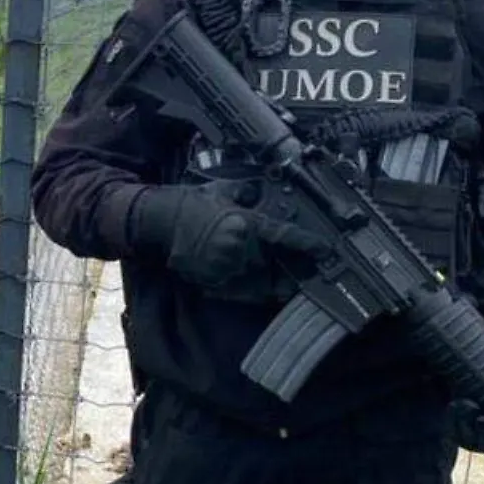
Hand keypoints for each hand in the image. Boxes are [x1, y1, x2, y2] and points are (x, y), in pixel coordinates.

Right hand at [130, 179, 330, 298]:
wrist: (160, 221)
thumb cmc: (191, 203)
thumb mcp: (223, 189)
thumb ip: (246, 193)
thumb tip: (260, 191)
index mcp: (245, 224)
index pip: (285, 236)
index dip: (307, 245)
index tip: (324, 251)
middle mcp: (240, 249)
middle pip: (277, 264)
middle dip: (294, 268)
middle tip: (309, 272)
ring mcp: (226, 268)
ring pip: (262, 282)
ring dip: (277, 285)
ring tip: (291, 286)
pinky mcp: (213, 281)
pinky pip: (242, 293)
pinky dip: (256, 294)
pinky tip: (266, 293)